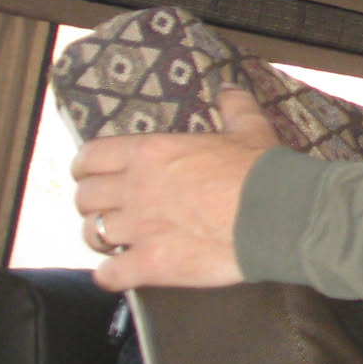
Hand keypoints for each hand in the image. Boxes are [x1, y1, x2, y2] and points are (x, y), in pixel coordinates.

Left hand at [72, 87, 277, 291]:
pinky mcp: (150, 264)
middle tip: (111, 208)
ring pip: (92, 235)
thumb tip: (228, 89)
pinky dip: (112, 274)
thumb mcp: (249, 128)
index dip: (86, 167)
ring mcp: (139, 229)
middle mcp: (134, 189)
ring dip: (102, 237)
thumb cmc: (261, 170)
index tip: (93, 174)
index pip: (90, 157)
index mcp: (149, 152)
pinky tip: (123, 271)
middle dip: (93, 203)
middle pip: (84, 198)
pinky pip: (109, 274)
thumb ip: (233, 106)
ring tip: (117, 240)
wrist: (278, 214)